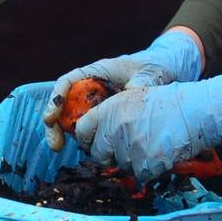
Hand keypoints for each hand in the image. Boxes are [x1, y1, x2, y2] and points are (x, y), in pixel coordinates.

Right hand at [43, 30, 202, 149]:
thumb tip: (131, 91)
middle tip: (55, 145)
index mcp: (98, 72)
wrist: (169, 72)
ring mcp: (98, 103)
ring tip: (60, 149)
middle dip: (54, 124)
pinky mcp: (106, 116)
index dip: (56, 99)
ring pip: (74, 119)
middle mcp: (92, 88)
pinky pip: (91, 128)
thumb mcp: (151, 72)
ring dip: (66, 134)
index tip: (52, 117)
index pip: (68, 82)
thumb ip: (142, 81)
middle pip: (64, 104)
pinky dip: (87, 140)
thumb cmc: (156, 67)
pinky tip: (91, 153)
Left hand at [72, 69, 221, 179]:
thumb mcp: (132, 99)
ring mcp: (130, 146)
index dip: (86, 140)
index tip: (93, 145)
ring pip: (122, 165)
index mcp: (109, 108)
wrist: (194, 110)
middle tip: (126, 150)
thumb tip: (97, 137)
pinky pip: (140, 174)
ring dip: (134, 161)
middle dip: (109, 156)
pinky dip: (150, 169)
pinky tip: (160, 154)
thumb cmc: (167, 105)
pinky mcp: (146, 162)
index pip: (82, 130)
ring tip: (151, 145)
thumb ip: (111, 117)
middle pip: (98, 155)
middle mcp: (115, 127)